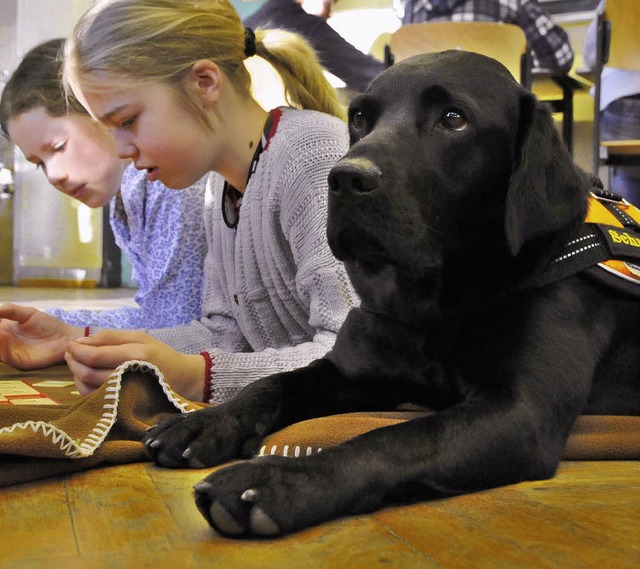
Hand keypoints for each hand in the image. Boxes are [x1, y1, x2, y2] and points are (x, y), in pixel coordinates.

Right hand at [0, 303, 82, 369]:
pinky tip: (1, 336)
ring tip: (0, 333)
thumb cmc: (47, 324)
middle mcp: (3, 341)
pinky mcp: (17, 361)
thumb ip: (10, 310)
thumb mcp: (27, 313)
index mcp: (4, 328)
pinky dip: (1, 349)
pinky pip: (5, 357)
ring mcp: (9, 352)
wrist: (64, 337)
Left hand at [65, 329, 205, 399]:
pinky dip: (85, 388)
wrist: (183, 379)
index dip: (76, 350)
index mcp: (136, 355)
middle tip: (70, 353)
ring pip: (88, 388)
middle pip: (88, 372)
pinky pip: (95, 399)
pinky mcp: (122, 406)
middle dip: (73, 362)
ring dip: (76, 375)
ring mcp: (125, 393)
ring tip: (78, 364)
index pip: (95, 355)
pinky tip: (88, 378)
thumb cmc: (160, 355)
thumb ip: (111, 336)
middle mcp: (130, 375)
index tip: (70, 344)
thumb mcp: (141, 337)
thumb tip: (81, 341)